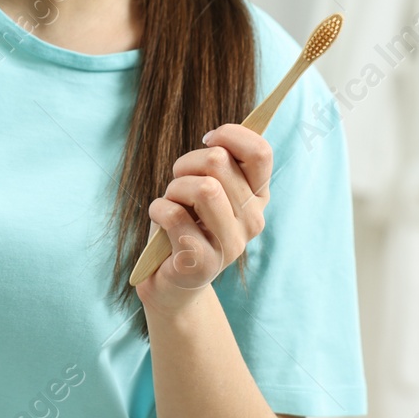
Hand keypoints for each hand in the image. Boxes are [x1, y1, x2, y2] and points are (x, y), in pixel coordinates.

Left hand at [136, 123, 272, 313]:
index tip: (207, 140)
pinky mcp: (204, 264)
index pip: (260, 152)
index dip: (230, 135)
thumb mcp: (205, 187)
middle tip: (178, 185)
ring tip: (172, 203)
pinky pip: (175, 215)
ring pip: (202, 187)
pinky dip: (158, 209)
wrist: (171, 282)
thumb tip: (216, 137)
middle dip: (186, 164)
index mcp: (258, 197)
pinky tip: (160, 221)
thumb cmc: (186, 224)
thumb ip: (219, 164)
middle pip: (219, 162)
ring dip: (174, 188)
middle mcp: (253, 221)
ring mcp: (231, 245)